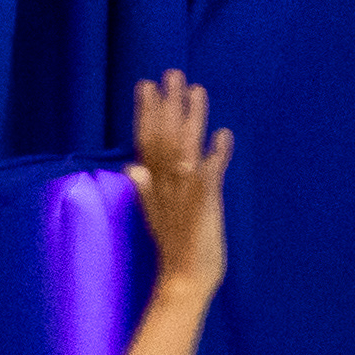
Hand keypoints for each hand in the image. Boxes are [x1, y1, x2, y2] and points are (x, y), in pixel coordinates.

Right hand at [126, 73, 230, 299]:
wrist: (184, 280)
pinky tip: (223, 136)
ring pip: (184, 148)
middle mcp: (166, 185)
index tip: (147, 84)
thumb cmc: (177, 247)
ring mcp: (184, 194)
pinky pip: (209, 177)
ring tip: (198, 91)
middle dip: (168, 105)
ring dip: (192, 119)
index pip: (147, 141)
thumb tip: (131, 166)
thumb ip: (146, 190)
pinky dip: (216, 156)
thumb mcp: (158, 214)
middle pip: (164, 137)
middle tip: (173, 74)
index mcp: (154, 185)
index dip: (147, 113)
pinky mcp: (203, 206)